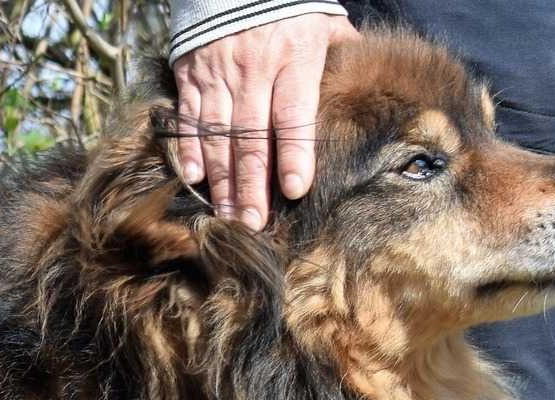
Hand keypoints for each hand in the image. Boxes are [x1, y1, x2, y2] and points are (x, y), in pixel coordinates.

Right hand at [172, 13, 358, 229]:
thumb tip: (365, 93)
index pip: (293, 114)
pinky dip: (189, 150)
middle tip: (252, 223)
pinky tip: (196, 179)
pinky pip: (188, 119)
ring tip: (226, 215)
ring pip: (217, 135)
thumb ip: (341, 58)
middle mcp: (254, 69)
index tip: (295, 189)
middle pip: (250, 137)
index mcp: (294, 57)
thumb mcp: (325, 24)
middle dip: (250, 185)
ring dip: (221, 180)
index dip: (294, 153)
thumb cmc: (291, 9)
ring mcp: (219, 74)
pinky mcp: (191, 75)